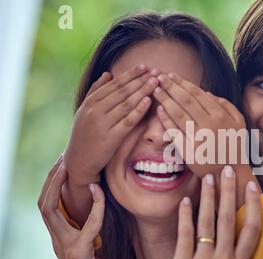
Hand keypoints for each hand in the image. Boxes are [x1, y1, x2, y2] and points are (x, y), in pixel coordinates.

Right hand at [37, 155, 106, 258]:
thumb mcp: (93, 247)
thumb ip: (92, 229)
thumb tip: (100, 204)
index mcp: (60, 237)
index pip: (48, 206)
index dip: (52, 184)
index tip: (62, 164)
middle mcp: (57, 240)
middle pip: (43, 203)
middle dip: (50, 179)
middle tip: (61, 158)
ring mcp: (65, 247)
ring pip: (49, 211)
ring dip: (57, 186)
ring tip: (67, 168)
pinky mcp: (78, 255)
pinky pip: (87, 227)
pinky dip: (95, 208)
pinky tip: (99, 193)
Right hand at [64, 64, 158, 186]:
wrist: (78, 160)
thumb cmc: (84, 134)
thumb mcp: (85, 110)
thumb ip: (96, 91)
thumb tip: (108, 73)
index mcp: (91, 102)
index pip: (114, 84)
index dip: (130, 75)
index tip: (144, 66)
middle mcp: (96, 110)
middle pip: (122, 92)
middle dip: (140, 80)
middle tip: (155, 71)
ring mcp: (103, 123)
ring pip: (126, 104)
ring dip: (142, 91)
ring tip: (155, 82)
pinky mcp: (111, 137)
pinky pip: (128, 121)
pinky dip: (138, 110)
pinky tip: (148, 101)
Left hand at [153, 72, 246, 178]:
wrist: (229, 172)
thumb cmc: (234, 145)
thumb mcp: (238, 122)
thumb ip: (225, 105)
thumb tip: (207, 92)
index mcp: (220, 116)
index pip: (198, 95)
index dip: (183, 83)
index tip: (172, 75)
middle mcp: (209, 126)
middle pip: (186, 102)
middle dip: (171, 87)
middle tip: (159, 77)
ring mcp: (198, 139)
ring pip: (178, 115)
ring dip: (165, 100)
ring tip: (156, 90)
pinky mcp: (189, 152)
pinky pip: (174, 132)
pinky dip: (166, 120)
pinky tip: (159, 110)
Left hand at [166, 165, 261, 258]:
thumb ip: (235, 253)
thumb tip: (236, 221)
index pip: (252, 230)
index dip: (253, 205)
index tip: (252, 185)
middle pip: (229, 219)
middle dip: (228, 192)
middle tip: (227, 170)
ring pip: (207, 223)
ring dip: (208, 197)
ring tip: (207, 179)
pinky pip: (185, 234)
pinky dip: (186, 215)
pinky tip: (186, 200)